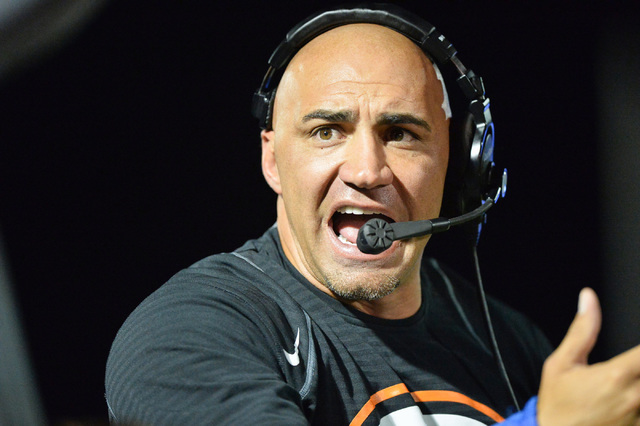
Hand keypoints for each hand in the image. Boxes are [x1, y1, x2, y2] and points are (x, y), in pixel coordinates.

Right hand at [537, 288, 639, 425]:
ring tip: (624, 381)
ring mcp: (639, 416)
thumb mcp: (561, 363)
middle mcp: (635, 397)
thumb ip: (581, 331)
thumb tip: (588, 299)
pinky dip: (638, 400)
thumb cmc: (556, 405)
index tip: (636, 349)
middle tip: (630, 364)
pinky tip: (626, 399)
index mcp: (616, 375)